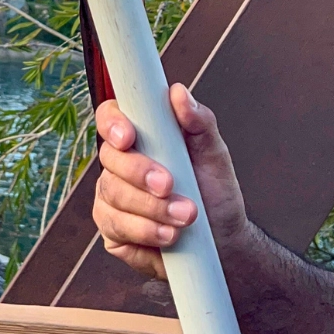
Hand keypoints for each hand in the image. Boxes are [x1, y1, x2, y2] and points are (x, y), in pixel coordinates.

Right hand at [92, 83, 248, 279]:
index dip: (113, 124)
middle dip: (139, 173)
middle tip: (169, 185)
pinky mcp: (113, 231)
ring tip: (184, 216)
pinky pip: (115, 228)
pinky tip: (168, 235)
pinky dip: (144, 231)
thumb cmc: (214, 191)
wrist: (223, 241)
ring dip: (150, 208)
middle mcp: (119, 164)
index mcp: (140, 136)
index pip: (110, 117)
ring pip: (112, 195)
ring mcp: (112, 198)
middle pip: (109, 159)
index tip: (129, 137)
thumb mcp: (214, 154)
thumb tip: (179, 93)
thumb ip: (199, 122)